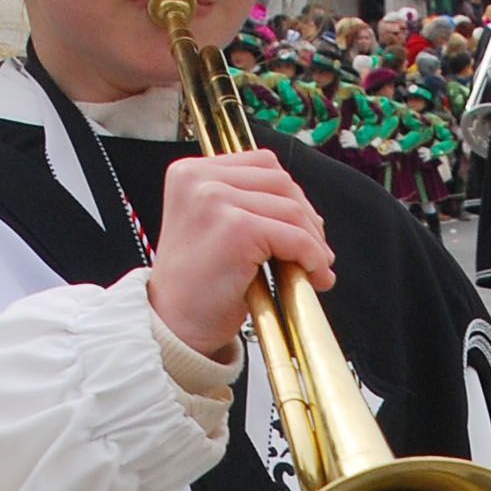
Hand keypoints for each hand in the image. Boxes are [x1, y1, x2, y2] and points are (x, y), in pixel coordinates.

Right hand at [147, 149, 332, 358]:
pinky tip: (314, 275)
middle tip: (318, 251)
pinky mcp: (236, 229)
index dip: (291, 195)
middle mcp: (198, 179)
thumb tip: (307, 212)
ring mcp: (215, 200)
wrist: (173, 326)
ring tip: (317, 267)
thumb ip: (246, 206)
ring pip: (291, 208)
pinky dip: (312, 256)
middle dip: (307, 217)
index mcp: (189, 172)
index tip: (304, 226)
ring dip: (314, 240)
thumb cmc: (195, 286)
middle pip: (280, 181)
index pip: (261, 164)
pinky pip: (293, 236)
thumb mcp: (213, 228)